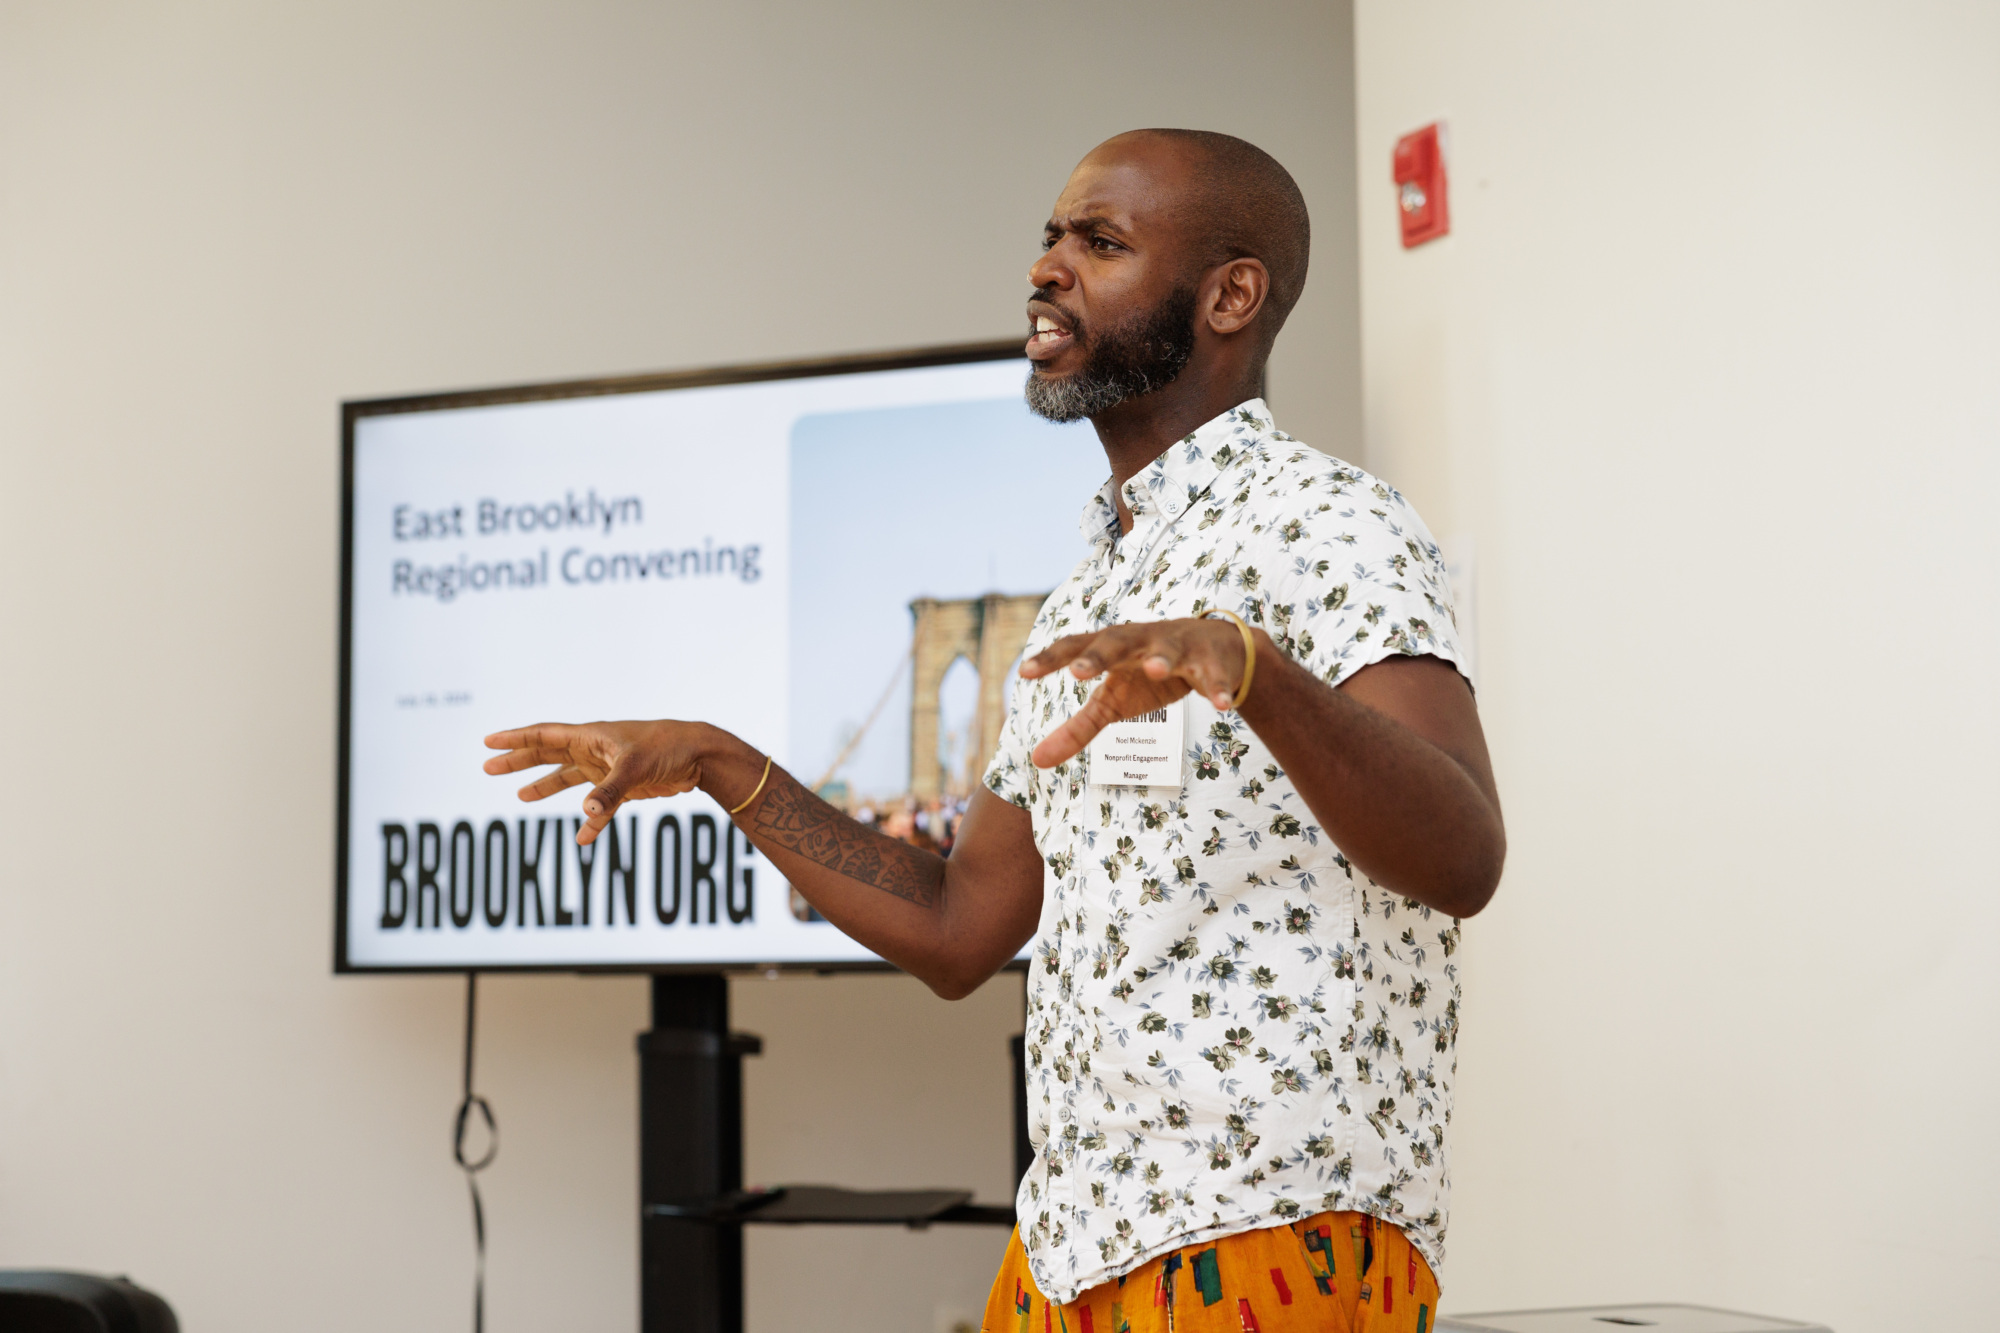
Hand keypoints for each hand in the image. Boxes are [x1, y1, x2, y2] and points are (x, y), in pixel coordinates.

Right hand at [482, 720, 712, 844]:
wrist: (699, 756)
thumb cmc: (668, 747)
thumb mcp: (635, 766)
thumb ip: (609, 791)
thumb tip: (587, 815)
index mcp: (591, 736)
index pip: (544, 735)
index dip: (515, 738)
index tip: (488, 741)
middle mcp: (594, 750)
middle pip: (548, 754)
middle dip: (519, 761)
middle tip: (488, 767)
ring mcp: (607, 768)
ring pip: (568, 777)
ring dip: (544, 786)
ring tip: (520, 796)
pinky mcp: (623, 787)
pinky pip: (599, 806)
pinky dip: (591, 822)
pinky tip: (583, 839)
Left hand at [1017, 618, 1253, 767]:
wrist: (1214, 649)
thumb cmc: (1149, 675)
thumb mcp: (1112, 702)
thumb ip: (1077, 729)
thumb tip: (1036, 761)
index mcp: (1112, 648)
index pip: (1076, 647)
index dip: (1051, 658)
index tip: (1024, 672)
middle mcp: (1142, 640)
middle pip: (1116, 641)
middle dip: (1100, 654)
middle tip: (1080, 671)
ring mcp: (1179, 648)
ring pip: (1169, 649)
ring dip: (1162, 657)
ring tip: (1156, 669)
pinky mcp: (1213, 661)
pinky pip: (1216, 676)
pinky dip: (1219, 688)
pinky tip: (1222, 706)